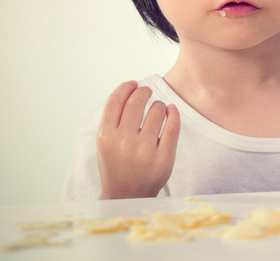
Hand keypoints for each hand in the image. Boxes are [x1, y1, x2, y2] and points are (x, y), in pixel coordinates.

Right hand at [97, 81, 180, 198]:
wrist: (126, 196)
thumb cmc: (116, 164)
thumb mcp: (106, 143)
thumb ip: (114, 118)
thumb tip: (132, 89)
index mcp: (105, 136)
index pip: (115, 101)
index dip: (126, 87)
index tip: (133, 83)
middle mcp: (124, 142)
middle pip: (137, 102)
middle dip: (144, 91)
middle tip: (147, 91)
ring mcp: (144, 151)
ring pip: (157, 111)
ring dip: (159, 104)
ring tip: (158, 107)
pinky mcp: (163, 159)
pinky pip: (173, 126)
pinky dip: (174, 113)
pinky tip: (172, 110)